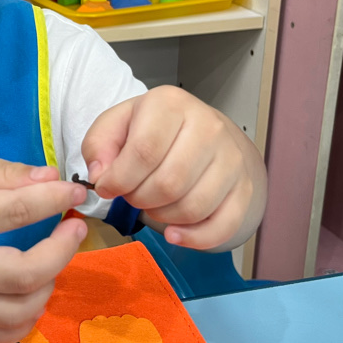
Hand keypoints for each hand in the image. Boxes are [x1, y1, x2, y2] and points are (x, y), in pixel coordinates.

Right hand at [0, 152, 86, 342]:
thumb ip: (2, 172)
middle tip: (75, 225)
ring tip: (51, 257)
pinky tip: (33, 291)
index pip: (15, 213)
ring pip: (16, 313)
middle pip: (22, 275)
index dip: (54, 199)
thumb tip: (51, 179)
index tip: (75, 190)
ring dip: (48, 287)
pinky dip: (26, 320)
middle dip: (62, 251)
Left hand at [81, 86, 266, 250]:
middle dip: (139, 199)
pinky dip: (194, 239)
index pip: (143, 152)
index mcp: (170, 104)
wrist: (206, 133)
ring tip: (153, 205)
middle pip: (168, 184)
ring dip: (162, 217)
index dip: (119, 179)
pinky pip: (222, 226)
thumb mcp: (117, 125)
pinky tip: (175, 234)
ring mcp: (231, 158)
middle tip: (132, 195)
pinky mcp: (244, 188)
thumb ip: (98, 145)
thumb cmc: (154, 130)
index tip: (108, 187)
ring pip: (192, 207)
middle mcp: (208, 127)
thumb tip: (101, 175)